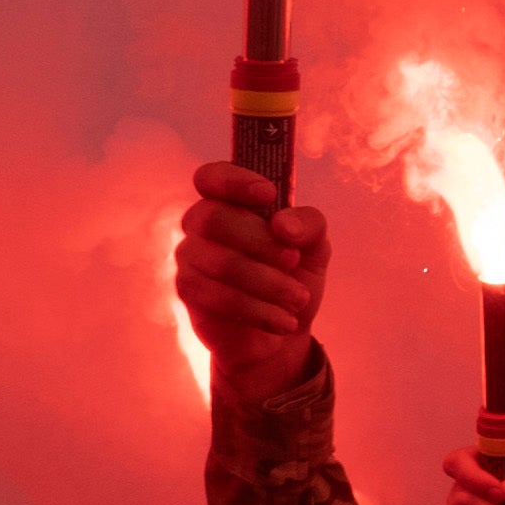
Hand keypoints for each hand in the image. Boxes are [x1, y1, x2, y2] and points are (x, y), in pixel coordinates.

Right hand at [173, 164, 328, 401]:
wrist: (283, 328)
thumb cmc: (294, 276)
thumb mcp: (316, 247)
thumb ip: (310, 224)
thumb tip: (283, 224)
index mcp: (229, 200)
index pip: (211, 176)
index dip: (234, 180)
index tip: (269, 194)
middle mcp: (201, 223)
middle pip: (215, 218)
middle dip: (261, 241)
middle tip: (293, 260)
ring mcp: (190, 256)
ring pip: (222, 262)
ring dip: (269, 283)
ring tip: (298, 299)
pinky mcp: (188, 291)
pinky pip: (219, 297)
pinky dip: (260, 311)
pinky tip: (284, 321)